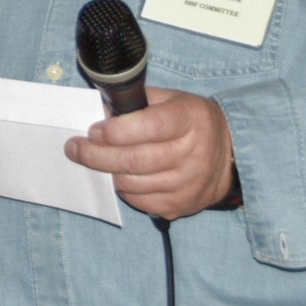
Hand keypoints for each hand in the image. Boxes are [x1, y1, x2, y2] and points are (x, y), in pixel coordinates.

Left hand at [66, 86, 234, 220]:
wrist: (230, 155)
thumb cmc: (190, 121)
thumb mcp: (170, 99)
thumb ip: (136, 102)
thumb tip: (100, 113)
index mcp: (188, 120)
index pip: (147, 127)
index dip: (115, 130)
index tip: (93, 130)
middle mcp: (191, 154)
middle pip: (134, 160)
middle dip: (95, 155)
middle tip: (75, 148)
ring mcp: (188, 184)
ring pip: (133, 184)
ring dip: (106, 172)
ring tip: (96, 160)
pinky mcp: (182, 205)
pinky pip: (141, 202)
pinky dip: (123, 189)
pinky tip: (120, 175)